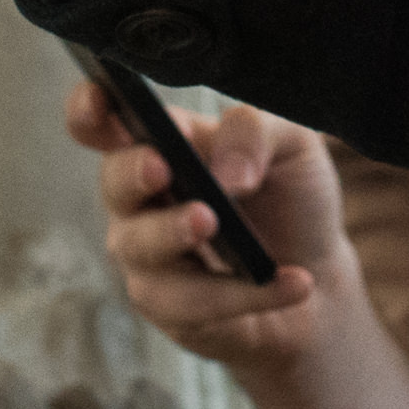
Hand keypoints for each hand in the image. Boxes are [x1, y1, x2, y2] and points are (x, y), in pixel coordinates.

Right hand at [70, 86, 350, 373]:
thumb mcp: (291, 145)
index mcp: (161, 144)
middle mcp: (141, 199)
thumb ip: (255, 134)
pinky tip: (294, 281)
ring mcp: (149, 255)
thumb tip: (225, 174)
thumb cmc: (289, 197)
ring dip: (173, 232)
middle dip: (133, 172)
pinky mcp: (171, 309)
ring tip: (213, 222)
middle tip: (162, 166)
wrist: (319, 271)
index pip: (104, 122)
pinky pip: (193, 302)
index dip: (89, 108)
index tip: (100, 99)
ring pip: (142, 246)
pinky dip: (246, 292)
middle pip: (115, 181)